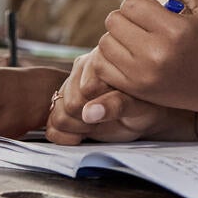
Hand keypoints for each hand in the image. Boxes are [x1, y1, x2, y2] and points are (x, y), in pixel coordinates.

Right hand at [46, 51, 178, 144]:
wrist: (145, 115)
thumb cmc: (146, 105)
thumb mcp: (138, 105)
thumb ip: (117, 105)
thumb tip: (89, 112)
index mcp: (99, 62)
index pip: (83, 91)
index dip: (97, 108)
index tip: (114, 112)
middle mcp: (81, 71)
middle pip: (67, 105)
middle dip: (86, 119)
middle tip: (105, 120)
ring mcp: (70, 89)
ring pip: (57, 115)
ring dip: (76, 127)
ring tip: (96, 125)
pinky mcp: (64, 107)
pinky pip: (51, 127)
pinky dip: (64, 136)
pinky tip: (83, 134)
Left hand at [86, 0, 197, 113]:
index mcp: (175, 29)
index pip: (131, 4)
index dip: (136, 2)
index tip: (148, 10)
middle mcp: (157, 52)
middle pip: (114, 21)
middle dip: (124, 18)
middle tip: (139, 24)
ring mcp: (143, 74)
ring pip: (105, 42)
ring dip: (116, 37)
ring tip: (133, 39)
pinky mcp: (134, 89)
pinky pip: (101, 65)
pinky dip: (108, 57)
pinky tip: (125, 55)